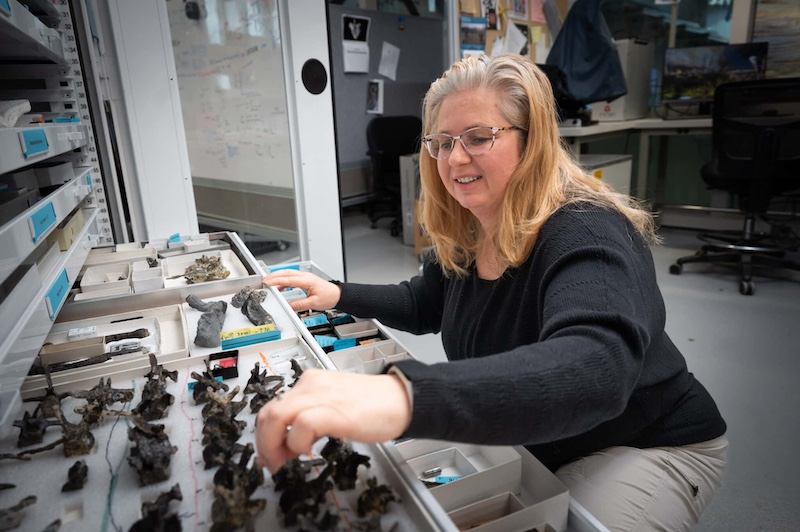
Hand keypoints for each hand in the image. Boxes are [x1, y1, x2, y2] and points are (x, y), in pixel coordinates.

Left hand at [255, 368, 411, 472]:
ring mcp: (320, 396)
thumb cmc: (371, 407)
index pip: (272, 407)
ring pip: (276, 417)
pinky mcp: (333, 411)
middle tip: (273, 463)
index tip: (271, 454)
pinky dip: (297, 444)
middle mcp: (310, 386)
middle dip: (264, 444)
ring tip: (284, 461)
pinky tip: (309, 452)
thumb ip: (309, 421)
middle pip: (267, 413)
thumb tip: (287, 444)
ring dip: (273, 445)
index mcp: (309, 384)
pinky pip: (301, 425)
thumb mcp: (332, 409)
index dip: (264, 435)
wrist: (400, 400)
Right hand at [263, 271, 340, 311]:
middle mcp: (305, 276)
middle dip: (274, 276)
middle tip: (264, 280)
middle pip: (287, 273)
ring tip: (269, 282)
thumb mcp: (314, 303)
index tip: (268, 282)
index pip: (289, 279)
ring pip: (288, 274)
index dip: (277, 281)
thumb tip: (288, 307)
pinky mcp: (305, 280)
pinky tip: (280, 287)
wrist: (337, 295)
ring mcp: (305, 277)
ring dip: (278, 277)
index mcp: (307, 281)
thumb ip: (300, 305)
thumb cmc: (329, 297)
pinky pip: (292, 278)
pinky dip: (284, 281)